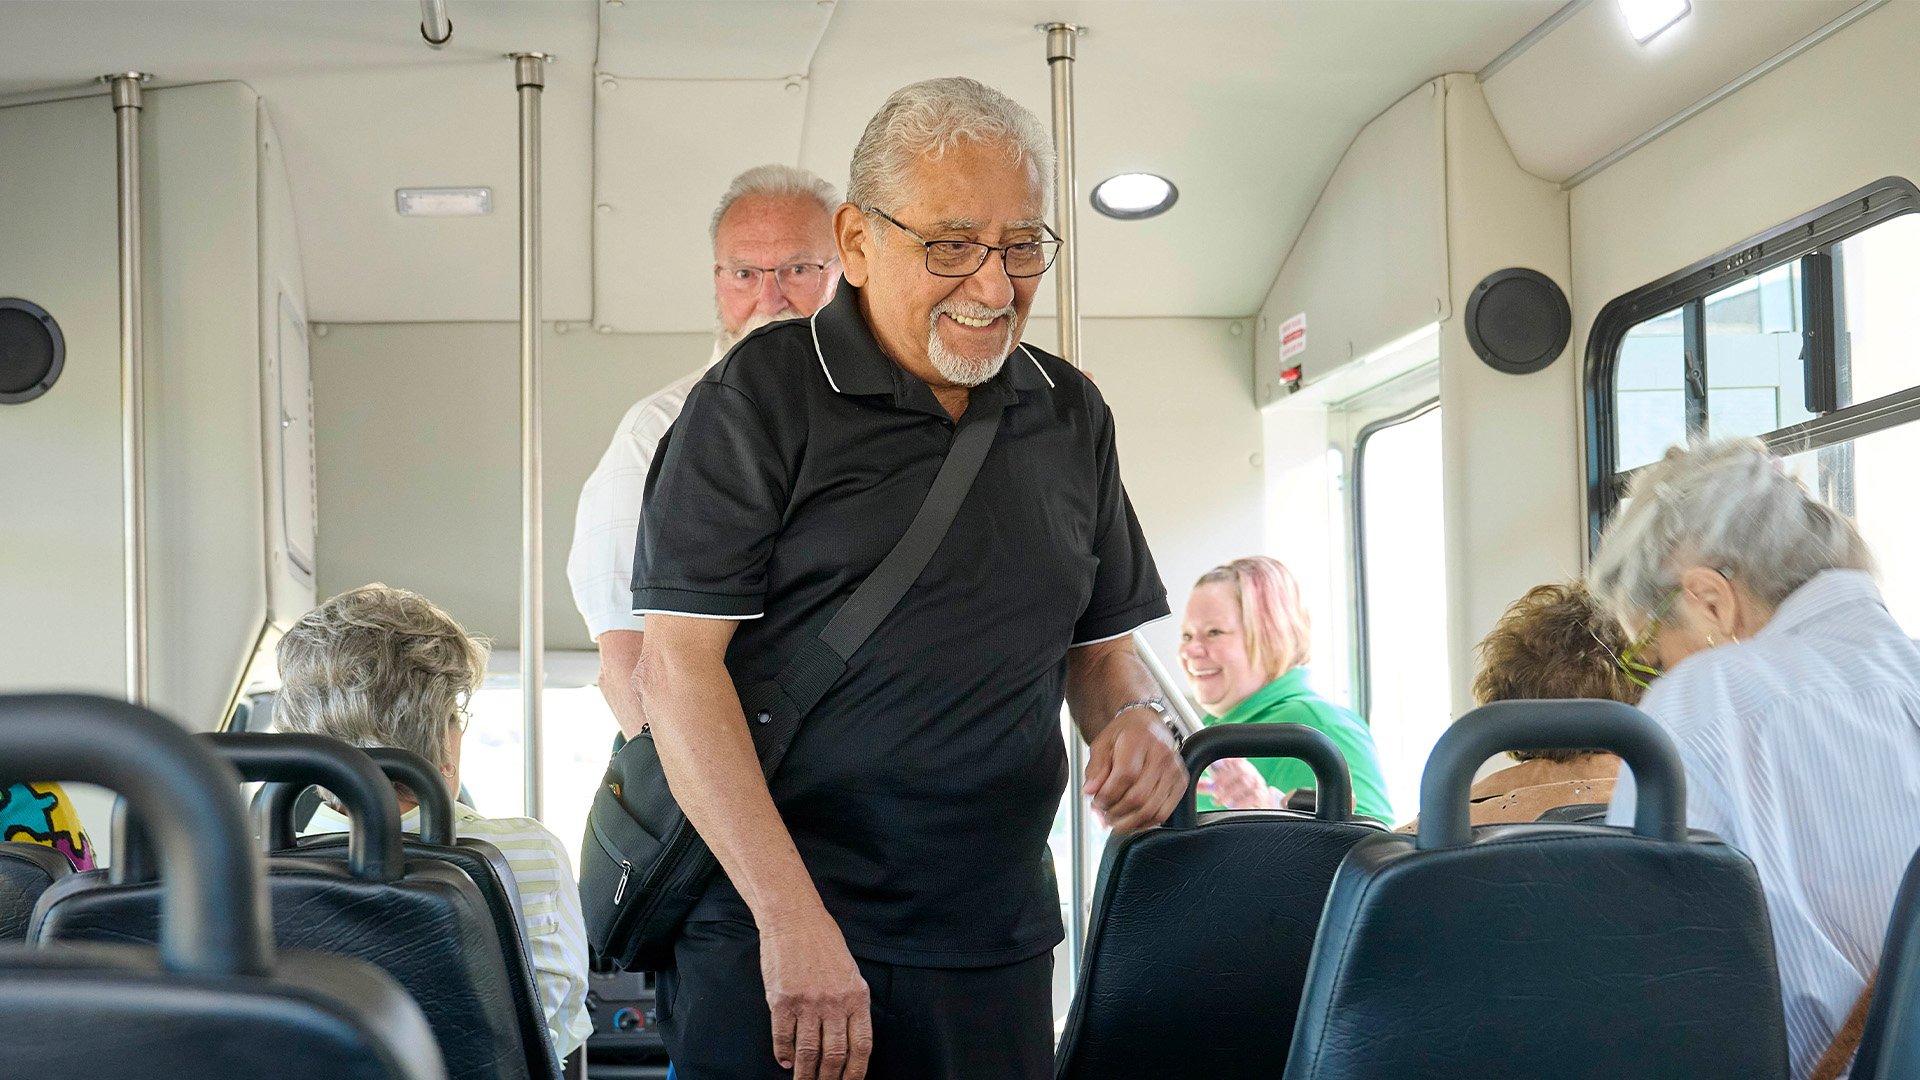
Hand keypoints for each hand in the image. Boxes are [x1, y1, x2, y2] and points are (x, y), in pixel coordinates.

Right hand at [760, 910, 872, 1079]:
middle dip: (828, 1079)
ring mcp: (807, 1002)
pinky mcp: (782, 1000)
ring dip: (804, 1073)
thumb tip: (848, 1037)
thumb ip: (852, 1002)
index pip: (861, 1046)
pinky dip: (782, 1053)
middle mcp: (834, 1002)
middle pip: (834, 1055)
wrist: (794, 919)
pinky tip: (783, 1060)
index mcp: (857, 996)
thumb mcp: (850, 971)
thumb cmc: (823, 942)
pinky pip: (783, 1037)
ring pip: (808, 1052)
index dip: (856, 1072)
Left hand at [1083, 709, 1185, 832]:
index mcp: (1140, 739)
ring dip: (1129, 822)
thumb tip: (1090, 791)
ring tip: (1115, 820)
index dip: (1107, 795)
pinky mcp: (1181, 782)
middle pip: (1138, 796)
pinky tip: (1132, 820)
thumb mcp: (1102, 745)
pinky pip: (1164, 813)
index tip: (1096, 802)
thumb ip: (1095, 769)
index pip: (1125, 776)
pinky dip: (1145, 823)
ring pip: (1151, 809)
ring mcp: (1174, 770)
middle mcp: (1161, 754)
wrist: (1146, 726)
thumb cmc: (1123, 735)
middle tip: (1103, 814)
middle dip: (1116, 812)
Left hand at [1200, 757, 1273, 808]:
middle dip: (1225, 780)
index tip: (1215, 772)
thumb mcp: (1223, 787)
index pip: (1235, 759)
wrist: (1258, 806)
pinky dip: (1242, 802)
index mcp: (1241, 766)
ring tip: (1219, 801)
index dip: (1225, 763)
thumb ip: (1209, 786)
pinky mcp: (1263, 796)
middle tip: (1214, 790)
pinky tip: (1233, 806)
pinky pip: (1255, 796)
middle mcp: (1251, 772)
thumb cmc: (1238, 794)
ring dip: (1230, 793)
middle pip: (1240, 770)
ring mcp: (1258, 783)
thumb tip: (1194, 784)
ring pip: (1246, 783)